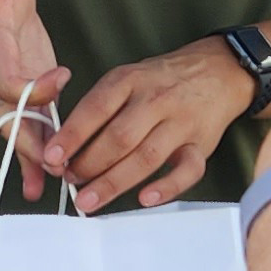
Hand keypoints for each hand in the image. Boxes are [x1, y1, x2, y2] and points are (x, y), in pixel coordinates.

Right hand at [0, 0, 67, 202]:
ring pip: (20, 130)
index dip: (32, 86)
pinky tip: (47, 181)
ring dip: (35, 159)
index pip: (9, 78)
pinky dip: (39, 153)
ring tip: (53, 187)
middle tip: (55, 166)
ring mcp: (12, 86)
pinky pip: (33, 125)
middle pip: (10, 118)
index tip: (62, 76)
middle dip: (31, 144)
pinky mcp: (29, 89)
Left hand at [47, 41, 253, 212]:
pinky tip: (144, 198)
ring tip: (90, 200)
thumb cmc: (163, 80)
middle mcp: (155, 100)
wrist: (218, 70)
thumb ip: (100, 107)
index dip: (71, 135)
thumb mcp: (128, 78)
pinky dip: (167, 187)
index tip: (52, 158)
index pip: (95, 108)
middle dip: (89, 164)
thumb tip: (66, 146)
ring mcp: (180, 123)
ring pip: (146, 156)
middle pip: (119, 137)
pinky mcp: (202, 144)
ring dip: (114, 182)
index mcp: (130, 80)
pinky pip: (187, 170)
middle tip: (70, 181)